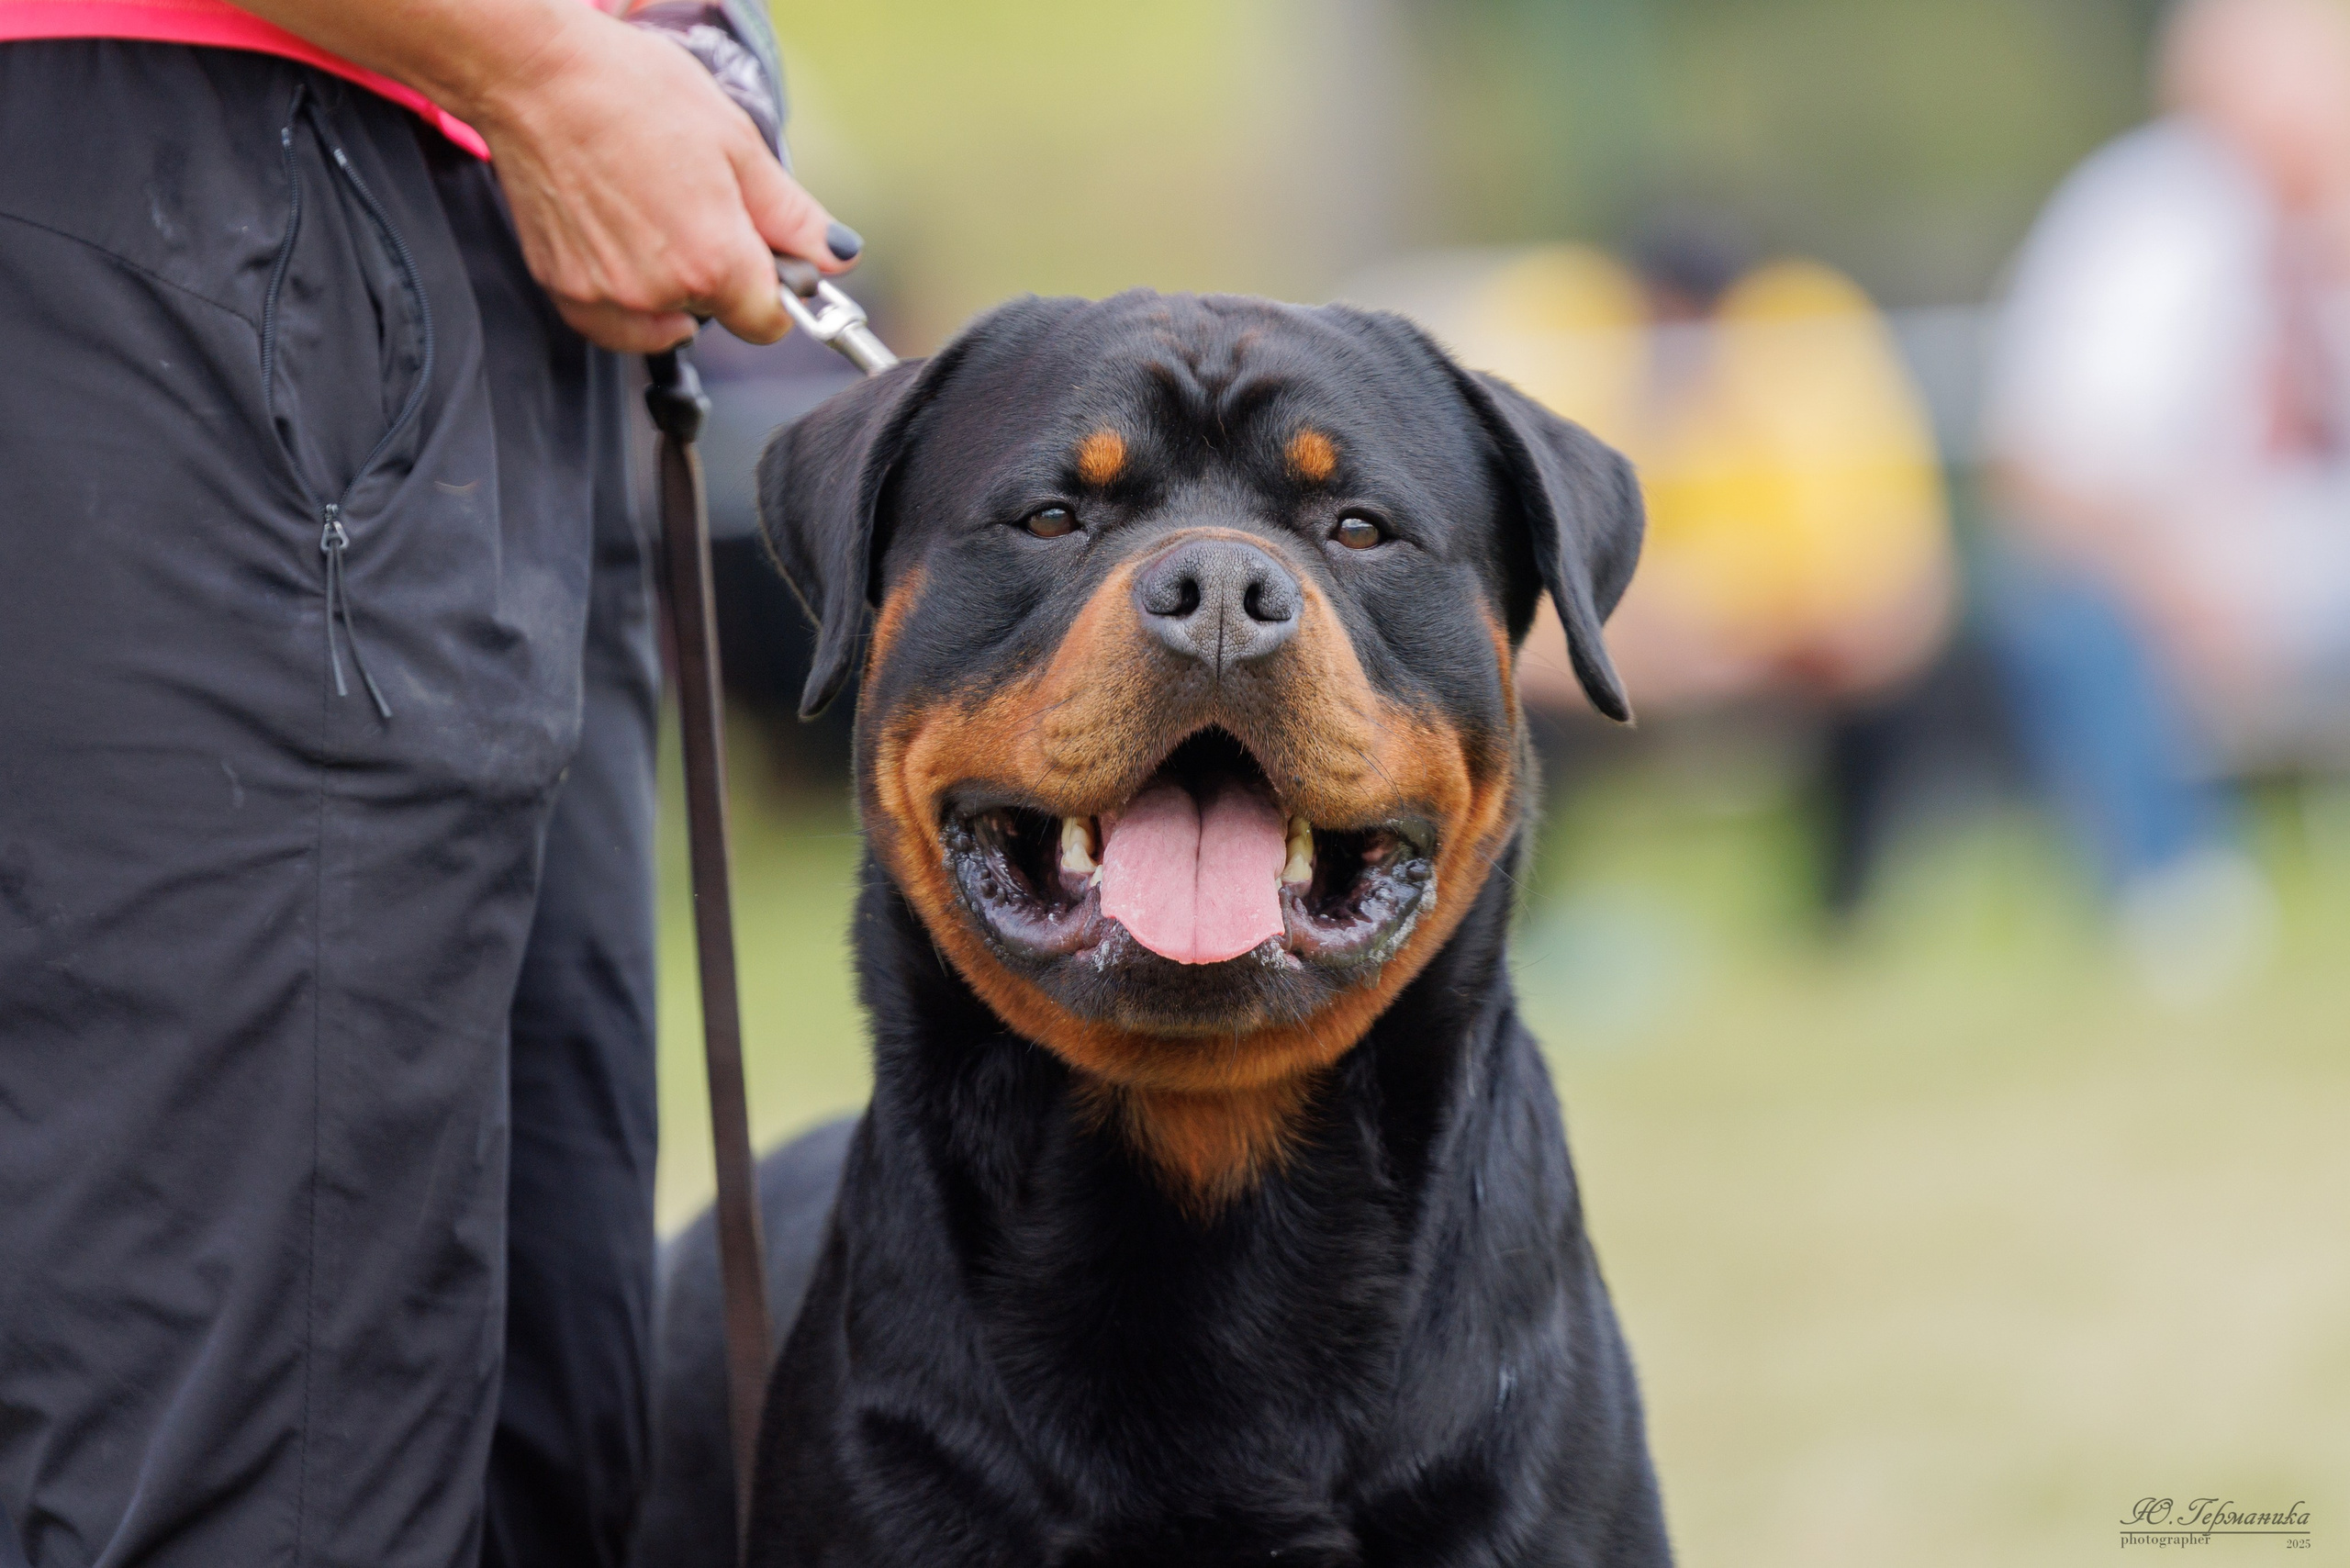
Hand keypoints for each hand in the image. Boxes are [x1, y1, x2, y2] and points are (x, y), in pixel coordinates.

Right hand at [467, 6, 853, 351]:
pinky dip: (624, 299)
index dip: (774, 292)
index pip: (768, 323)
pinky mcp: (563, 290)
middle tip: (693, 206)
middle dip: (717, 275)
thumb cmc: (633, 93)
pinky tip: (623, 246)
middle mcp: (660, 293)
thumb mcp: (736, 143)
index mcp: (715, 261)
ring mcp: (606, 297)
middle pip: (714, 316)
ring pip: (663, 322)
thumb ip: (791, 216)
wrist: (536, 76)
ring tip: (653, 218)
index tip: (763, 260)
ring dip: (669, 289)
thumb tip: (837, 256)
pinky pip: (611, 323)